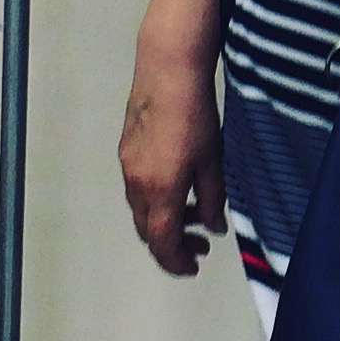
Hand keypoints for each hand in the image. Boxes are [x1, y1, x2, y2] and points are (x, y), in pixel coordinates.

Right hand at [119, 59, 227, 276]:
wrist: (167, 73)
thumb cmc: (194, 114)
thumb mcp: (213, 161)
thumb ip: (213, 199)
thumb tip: (213, 226)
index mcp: (160, 191)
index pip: (163, 243)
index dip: (177, 261)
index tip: (193, 266)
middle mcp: (137, 184)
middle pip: (148, 231)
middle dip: (172, 244)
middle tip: (200, 245)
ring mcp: (128, 168)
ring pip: (142, 210)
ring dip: (166, 220)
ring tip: (195, 213)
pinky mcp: (126, 152)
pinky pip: (138, 189)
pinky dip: (157, 200)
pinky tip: (179, 187)